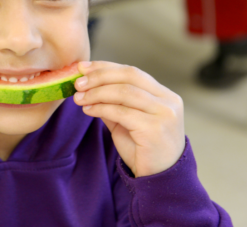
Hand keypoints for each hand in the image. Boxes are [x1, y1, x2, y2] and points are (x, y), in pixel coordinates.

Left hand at [74, 61, 184, 176]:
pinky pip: (122, 112)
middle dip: (99, 77)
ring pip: (124, 92)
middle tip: (78, 83)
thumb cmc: (143, 149)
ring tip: (79, 98)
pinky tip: (88, 110)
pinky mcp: (155, 129)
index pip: (132, 72)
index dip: (105, 67)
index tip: (83, 67)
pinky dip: (102, 108)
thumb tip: (86, 83)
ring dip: (97, 93)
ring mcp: (165, 114)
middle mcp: (168, 100)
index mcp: (164, 94)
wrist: (159, 180)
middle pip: (129, 76)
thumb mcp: (126, 120)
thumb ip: (112, 102)